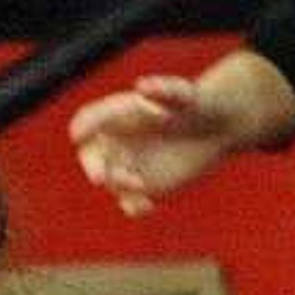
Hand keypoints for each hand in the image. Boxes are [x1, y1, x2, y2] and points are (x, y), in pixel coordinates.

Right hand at [70, 75, 243, 215]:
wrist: (216, 127)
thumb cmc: (196, 103)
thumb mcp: (184, 94)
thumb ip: (164, 89)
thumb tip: (142, 87)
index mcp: (116, 115)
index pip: (89, 120)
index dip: (83, 127)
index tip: (79, 134)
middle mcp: (116, 142)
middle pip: (91, 156)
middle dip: (93, 166)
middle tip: (100, 177)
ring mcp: (128, 167)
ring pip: (112, 182)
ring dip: (120, 185)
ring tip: (141, 184)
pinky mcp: (145, 189)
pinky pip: (131, 204)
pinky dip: (135, 207)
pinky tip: (148, 205)